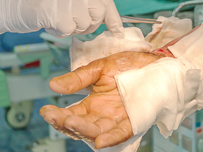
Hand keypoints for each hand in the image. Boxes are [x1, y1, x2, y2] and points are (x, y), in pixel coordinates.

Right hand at [40, 51, 162, 148]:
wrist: (155, 62)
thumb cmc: (129, 64)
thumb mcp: (99, 68)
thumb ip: (78, 78)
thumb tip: (53, 85)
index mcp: (93, 103)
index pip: (71, 114)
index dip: (57, 115)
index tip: (46, 110)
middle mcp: (103, 114)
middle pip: (81, 126)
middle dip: (67, 123)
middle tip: (56, 116)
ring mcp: (118, 119)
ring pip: (97, 131)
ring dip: (83, 130)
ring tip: (71, 122)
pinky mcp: (134, 121)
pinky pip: (121, 133)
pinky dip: (111, 138)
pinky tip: (99, 141)